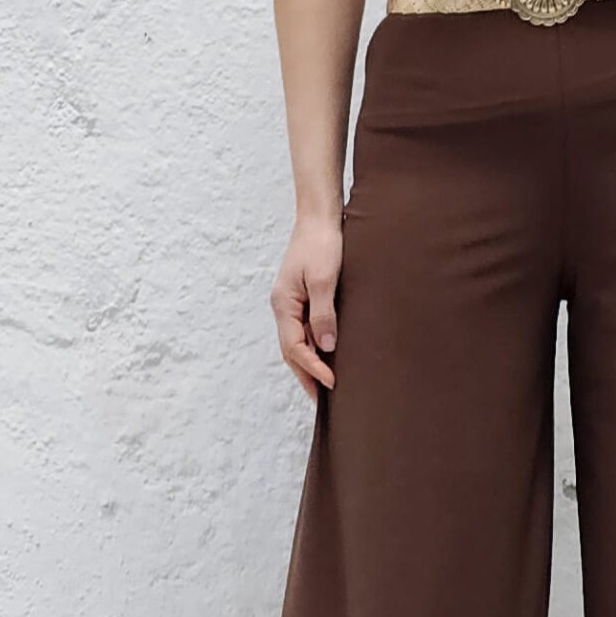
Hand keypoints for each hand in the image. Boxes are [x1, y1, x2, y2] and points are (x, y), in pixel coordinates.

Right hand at [270, 210, 341, 399]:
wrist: (320, 217)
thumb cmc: (321, 243)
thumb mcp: (324, 279)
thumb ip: (323, 313)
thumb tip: (327, 346)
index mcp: (283, 304)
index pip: (295, 347)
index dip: (313, 368)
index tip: (332, 383)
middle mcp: (283, 306)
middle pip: (291, 350)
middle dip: (306, 375)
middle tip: (323, 400)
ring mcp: (291, 302)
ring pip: (297, 341)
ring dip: (309, 363)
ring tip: (325, 385)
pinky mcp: (302, 297)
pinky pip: (305, 329)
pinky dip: (314, 346)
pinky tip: (327, 354)